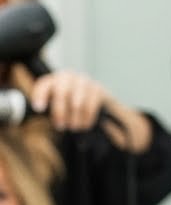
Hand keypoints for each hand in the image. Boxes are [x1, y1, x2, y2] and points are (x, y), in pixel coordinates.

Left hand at [30, 72, 152, 151]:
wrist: (94, 101)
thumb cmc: (70, 105)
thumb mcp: (56, 105)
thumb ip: (46, 106)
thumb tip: (39, 109)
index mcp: (54, 79)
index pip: (45, 85)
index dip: (40, 95)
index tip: (39, 108)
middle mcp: (68, 76)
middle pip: (61, 93)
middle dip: (60, 112)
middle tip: (60, 126)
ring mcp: (84, 81)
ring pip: (77, 102)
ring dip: (75, 119)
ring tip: (74, 127)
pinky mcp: (98, 89)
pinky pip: (91, 106)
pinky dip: (87, 119)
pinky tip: (85, 125)